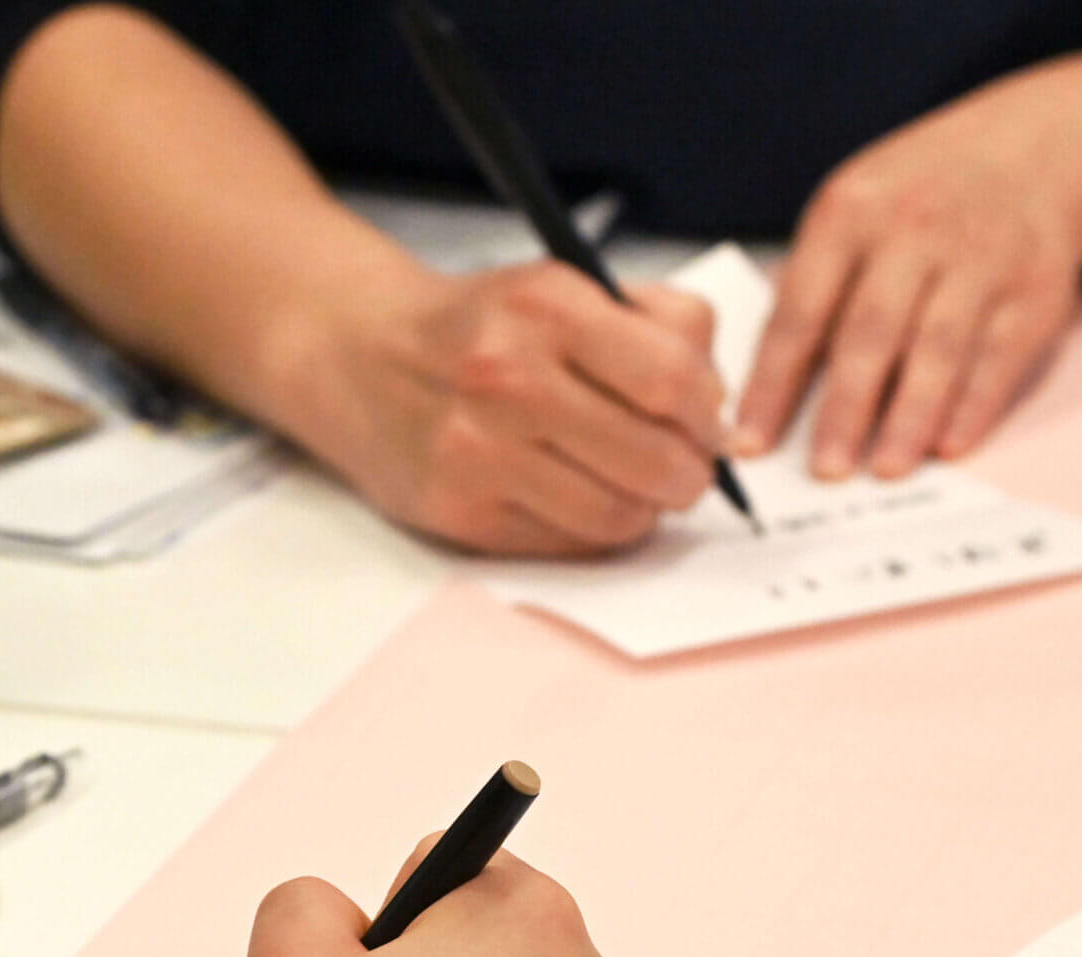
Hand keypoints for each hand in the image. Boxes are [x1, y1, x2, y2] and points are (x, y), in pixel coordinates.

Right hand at [309, 261, 727, 555]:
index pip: (674, 379)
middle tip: (680, 465)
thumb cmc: (483, 327)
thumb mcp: (566, 287)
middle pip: (657, 459)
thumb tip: (723, 416)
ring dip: (646, 508)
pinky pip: (570, 544)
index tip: (705, 420)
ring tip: (630, 483)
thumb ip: (659, 325)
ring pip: (620, 515)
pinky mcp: (460, 511)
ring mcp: (479, 451)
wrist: (358, 356)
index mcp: (547, 306)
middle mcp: (509, 378)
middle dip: (689, 472)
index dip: (708, 413)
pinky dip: (593, 528)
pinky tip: (577, 495)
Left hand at [735, 53, 1081, 479]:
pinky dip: (974, 405)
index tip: (750, 441)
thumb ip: (814, 284)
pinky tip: (950, 445)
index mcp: (850, 212)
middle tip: (824, 470)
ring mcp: (982, 257)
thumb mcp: (854, 208)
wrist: (1033, 149)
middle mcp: (916, 229)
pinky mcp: (1036, 288)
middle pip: (872, 332)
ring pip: (939, 349)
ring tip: (886, 469)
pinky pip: (999, 357)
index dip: (773, 382)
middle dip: (844, 408)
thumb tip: (769, 385)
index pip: (801, 310)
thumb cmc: (918, 197)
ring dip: (910, 416)